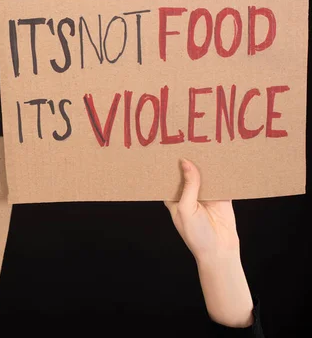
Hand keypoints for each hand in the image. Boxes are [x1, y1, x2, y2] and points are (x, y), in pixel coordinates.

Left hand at [164, 158, 253, 327]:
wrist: (220, 251)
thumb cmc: (196, 235)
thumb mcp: (186, 209)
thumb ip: (188, 186)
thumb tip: (185, 162)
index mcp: (174, 198)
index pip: (169, 177)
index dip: (168, 163)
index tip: (165, 146)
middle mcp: (189, 194)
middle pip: (188, 172)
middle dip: (188, 158)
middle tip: (186, 137)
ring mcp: (206, 194)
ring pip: (205, 173)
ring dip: (205, 161)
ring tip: (204, 142)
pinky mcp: (222, 196)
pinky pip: (222, 179)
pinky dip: (222, 170)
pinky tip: (222, 156)